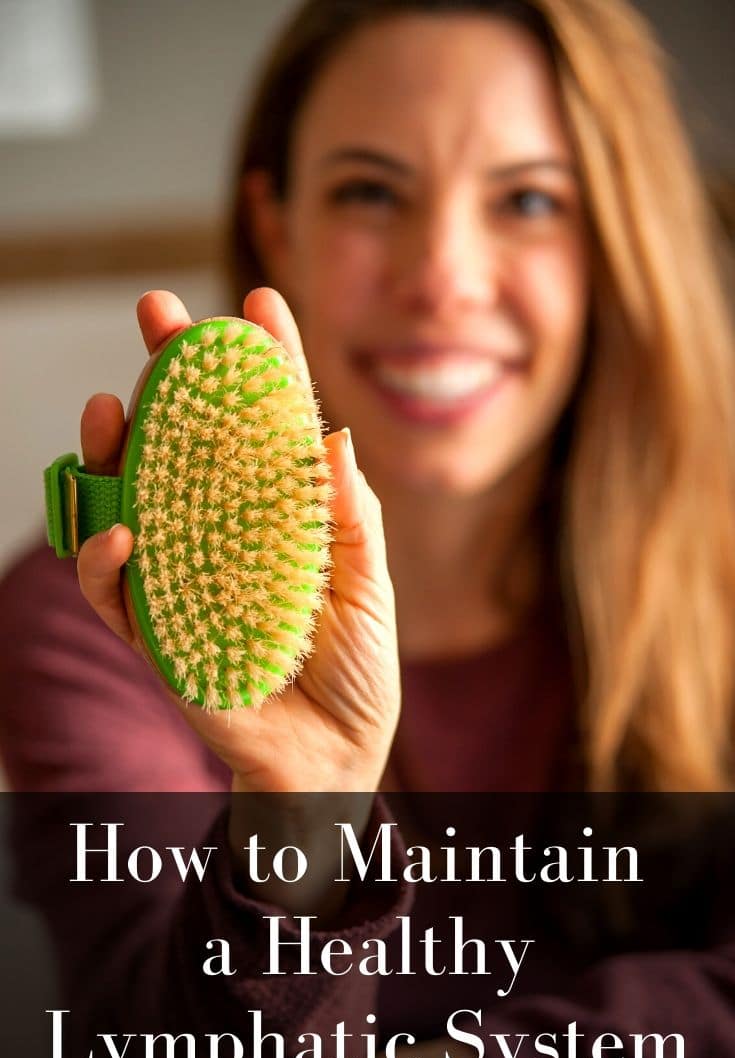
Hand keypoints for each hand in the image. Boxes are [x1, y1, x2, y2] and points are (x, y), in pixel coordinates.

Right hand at [76, 289, 400, 906]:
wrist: (333, 752)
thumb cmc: (357, 664)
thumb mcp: (368, 585)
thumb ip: (351, 517)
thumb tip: (335, 439)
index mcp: (281, 509)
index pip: (266, 424)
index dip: (262, 364)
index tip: (260, 300)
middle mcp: (223, 529)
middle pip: (184, 440)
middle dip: (169, 376)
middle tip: (161, 317)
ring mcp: (182, 574)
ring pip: (129, 496)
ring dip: (112, 450)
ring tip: (111, 407)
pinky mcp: (155, 630)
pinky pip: (112, 589)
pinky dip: (105, 559)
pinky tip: (121, 532)